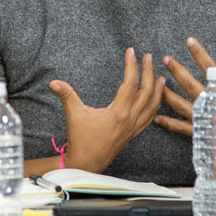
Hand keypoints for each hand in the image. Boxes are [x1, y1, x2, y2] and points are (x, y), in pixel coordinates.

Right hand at [49, 47, 164, 172]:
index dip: (132, 65)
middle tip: (148, 57)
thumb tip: (53, 82)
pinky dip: (155, 107)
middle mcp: (130, 119)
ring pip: (153, 106)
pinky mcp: (132, 134)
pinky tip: (156, 101)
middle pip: (147, 92)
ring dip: (158, 91)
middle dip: (149, 72)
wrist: (86, 164)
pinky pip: (149, 119)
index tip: (131, 51)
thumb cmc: (80, 140)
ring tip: (162, 78)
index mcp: (118, 113)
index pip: (130, 83)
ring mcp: (133, 128)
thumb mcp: (74, 115)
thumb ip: (66, 96)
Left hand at [156, 37, 215, 142]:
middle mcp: (211, 103)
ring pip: (180, 104)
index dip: (199, 52)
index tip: (189, 40)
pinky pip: (181, 127)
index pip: (209, 66)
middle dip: (176, 70)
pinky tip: (157, 116)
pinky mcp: (201, 132)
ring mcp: (204, 118)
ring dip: (167, 94)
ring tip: (157, 84)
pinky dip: (168, 123)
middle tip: (165, 59)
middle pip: (189, 83)